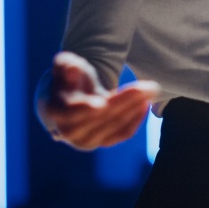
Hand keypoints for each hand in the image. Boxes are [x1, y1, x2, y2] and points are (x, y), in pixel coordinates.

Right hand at [36, 52, 158, 150]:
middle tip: (149, 86)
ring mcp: (86, 140)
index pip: (72, 112)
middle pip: (102, 117)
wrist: (69, 101)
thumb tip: (73, 67)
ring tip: (152, 89)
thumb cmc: (69, 79)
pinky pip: (123, 133)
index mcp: (56, 110)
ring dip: (136, 107)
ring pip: (115, 126)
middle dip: (126, 100)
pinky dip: (136, 119)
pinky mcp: (103, 142)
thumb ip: (66, 65)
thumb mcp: (65, 67)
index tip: (102, 103)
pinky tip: (146, 104)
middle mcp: (69, 131)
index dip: (86, 108)